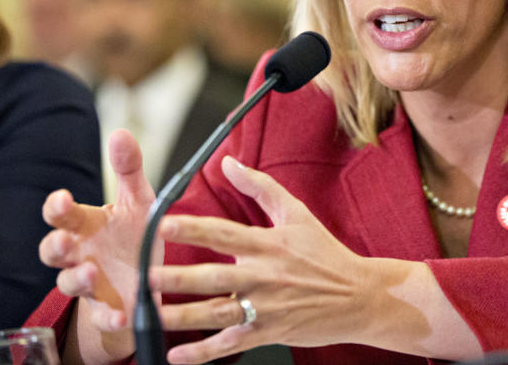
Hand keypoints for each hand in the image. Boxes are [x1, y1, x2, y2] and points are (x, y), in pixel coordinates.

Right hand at [38, 129, 160, 364]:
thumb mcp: (139, 200)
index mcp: (87, 225)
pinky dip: (108, 317)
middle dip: (54, 246)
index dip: (56, 207)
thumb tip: (120, 132)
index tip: (63, 199)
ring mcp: (91, 284)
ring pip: (69, 284)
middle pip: (53, 250)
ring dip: (78, 279)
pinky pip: (101, 317)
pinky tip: (121, 314)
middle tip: (64, 242)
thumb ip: (129, 170)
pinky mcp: (108, 310)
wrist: (147, 279)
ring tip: (92, 272)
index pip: (60, 214)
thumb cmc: (135, 233)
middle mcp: (81, 254)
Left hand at [150, 156, 375, 363]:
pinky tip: (176, 355)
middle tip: (148, 277)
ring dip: (183, 316)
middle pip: (214, 277)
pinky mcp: (268, 333)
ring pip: (217, 314)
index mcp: (268, 244)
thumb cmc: (326, 253)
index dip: (192, 228)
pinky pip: (230, 344)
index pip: (223, 234)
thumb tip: (228, 162)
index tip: (163, 224)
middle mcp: (264, 276)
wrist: (359, 296)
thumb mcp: (297, 214)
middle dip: (179, 278)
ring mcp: (265, 308)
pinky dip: (203, 352)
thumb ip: (260, 187)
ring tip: (153, 316)